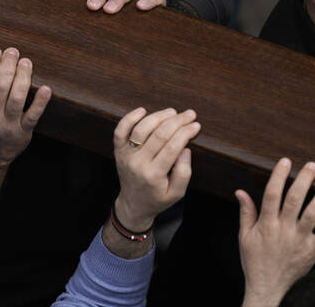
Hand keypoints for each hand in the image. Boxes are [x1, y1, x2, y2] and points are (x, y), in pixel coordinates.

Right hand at [0, 47, 50, 166]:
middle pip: (1, 86)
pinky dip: (41, 102)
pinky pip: (33, 116)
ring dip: (23, 76)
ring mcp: (8, 126)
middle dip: (8, 64)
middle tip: (12, 51)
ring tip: (25, 62)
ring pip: (17, 97)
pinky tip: (45, 88)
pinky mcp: (23, 132)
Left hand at [112, 107, 199, 229]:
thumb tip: (185, 149)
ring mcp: (126, 155)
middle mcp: (138, 163)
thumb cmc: (157, 198)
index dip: (185, 133)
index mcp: (153, 175)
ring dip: (158, 117)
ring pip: (141, 129)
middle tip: (190, 114)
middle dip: (177, 121)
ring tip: (173, 112)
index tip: (196, 125)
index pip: (172, 148)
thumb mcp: (177, 193)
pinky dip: (129, 118)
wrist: (134, 204)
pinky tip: (143, 110)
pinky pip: (120, 130)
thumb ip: (184, 173)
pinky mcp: (118, 150)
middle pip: (159, 135)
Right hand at [236, 158, 314, 306]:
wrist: (267, 286)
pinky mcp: (313, 250)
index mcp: (266, 224)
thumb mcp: (244, 236)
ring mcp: (301, 240)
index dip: (279, 176)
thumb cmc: (254, 260)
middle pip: (295, 200)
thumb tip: (240, 192)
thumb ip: (246, 212)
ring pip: (314, 213)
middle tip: (312, 165)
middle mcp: (284, 230)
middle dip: (304, 180)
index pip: (272, 194)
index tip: (285, 162)